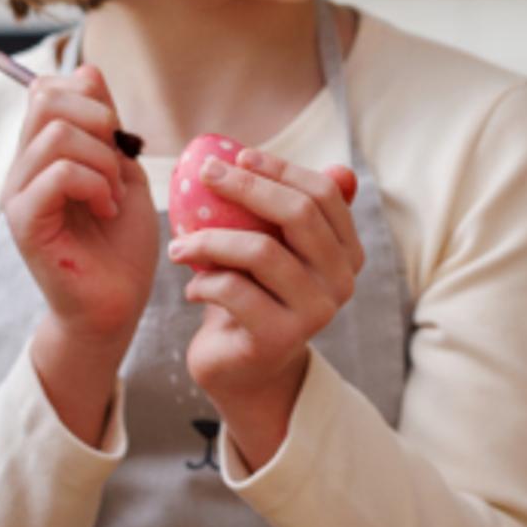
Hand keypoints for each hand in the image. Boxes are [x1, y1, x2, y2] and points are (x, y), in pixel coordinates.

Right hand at [5, 68, 159, 445]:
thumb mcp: (123, 170)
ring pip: (57, 135)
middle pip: (46, 98)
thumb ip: (106, 126)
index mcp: (42, 153)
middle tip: (119, 161)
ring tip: (113, 194)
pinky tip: (106, 210)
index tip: (117, 136)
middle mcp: (22, 168)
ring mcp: (18, 195)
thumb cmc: (121, 244)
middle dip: (99, 119)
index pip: (47, 87)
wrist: (117, 305)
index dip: (90, 95)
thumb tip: (88, 72)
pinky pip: (57, 175)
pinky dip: (95, 185)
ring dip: (103, 160)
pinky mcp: (25, 224)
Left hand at [166, 150, 364, 469]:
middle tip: (204, 175)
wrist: (245, 370)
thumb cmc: (257, 296)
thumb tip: (340, 166)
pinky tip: (192, 290)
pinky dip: (204, 282)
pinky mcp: (280, 337)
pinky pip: (234, 290)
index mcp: (347, 253)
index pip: (324, 193)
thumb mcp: (278, 250)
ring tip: (179, 247)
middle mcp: (341, 281)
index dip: (281, 168)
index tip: (237, 156)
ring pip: (261, 251)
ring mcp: (316, 311)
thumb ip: (300, 212)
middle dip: (246, 186)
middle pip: (299, 214)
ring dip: (209, 239)